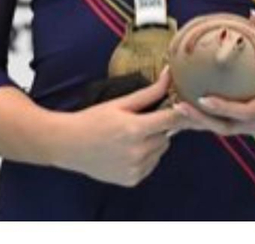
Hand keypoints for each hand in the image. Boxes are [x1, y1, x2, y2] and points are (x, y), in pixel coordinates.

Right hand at [54, 67, 181, 186]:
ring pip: (161, 151)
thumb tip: (170, 74)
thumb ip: (150, 92)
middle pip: (167, 136)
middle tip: (140, 122)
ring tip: (130, 137)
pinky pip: (151, 164)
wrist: (68, 145)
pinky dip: (146, 157)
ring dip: (153, 143)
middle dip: (159, 128)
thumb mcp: (120, 103)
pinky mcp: (132, 180)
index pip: (173, 120)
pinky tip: (127, 151)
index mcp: (135, 130)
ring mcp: (134, 169)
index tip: (186, 106)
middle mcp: (137, 152)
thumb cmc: (93, 120)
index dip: (182, 112)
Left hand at [175, 12, 254, 137]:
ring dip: (201, 122)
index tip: (201, 98)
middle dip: (199, 119)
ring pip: (224, 131)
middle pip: (225, 127)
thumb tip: (251, 13)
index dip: (220, 107)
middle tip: (178, 104)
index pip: (241, 111)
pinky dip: (211, 121)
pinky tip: (193, 111)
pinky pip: (229, 128)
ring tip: (177, 108)